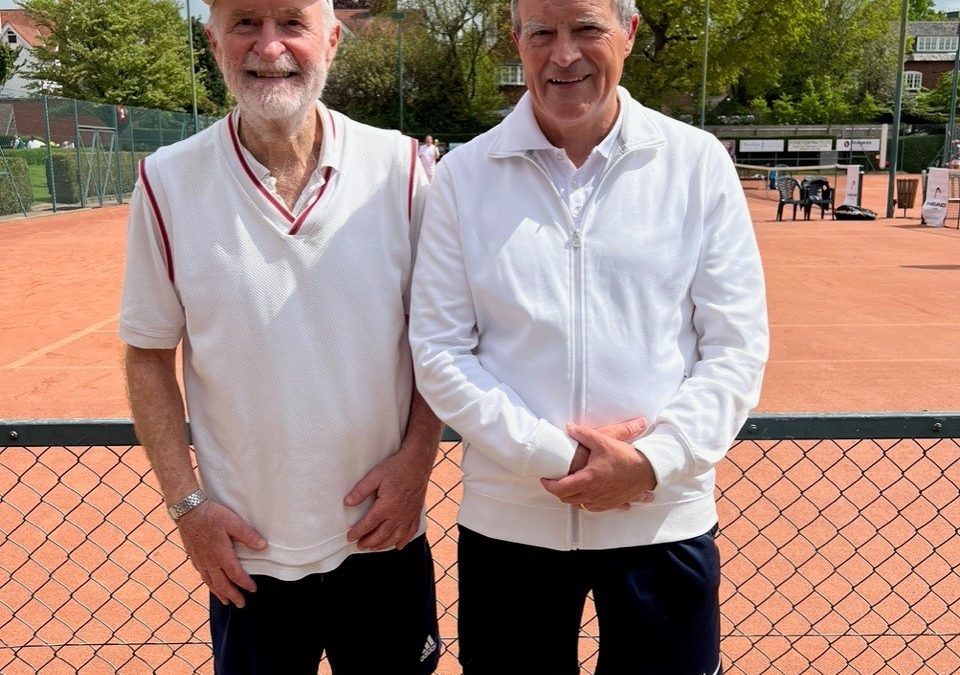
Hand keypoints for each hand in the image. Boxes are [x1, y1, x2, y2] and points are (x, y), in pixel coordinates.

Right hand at [176, 500, 266, 607]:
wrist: (187, 510)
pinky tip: (210, 583)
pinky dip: (208, 583)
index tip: (252, 590)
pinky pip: (201, 575)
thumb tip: (263, 546)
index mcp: (221, 555)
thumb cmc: (211, 515)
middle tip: (240, 604)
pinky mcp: (192, 556)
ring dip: (219, 593)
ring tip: (225, 601)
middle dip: (232, 595)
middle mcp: (209, 561)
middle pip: (222, 584)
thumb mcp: (234, 522)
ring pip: (210, 582)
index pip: (235, 574)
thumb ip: (248, 535)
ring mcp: (199, 560)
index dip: (245, 584)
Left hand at [344, 445, 432, 550]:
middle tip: (360, 545)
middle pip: (382, 535)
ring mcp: (409, 515)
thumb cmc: (397, 467)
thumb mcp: (375, 475)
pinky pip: (411, 532)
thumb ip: (361, 490)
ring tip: (374, 547)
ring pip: (396, 537)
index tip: (350, 537)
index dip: (358, 532)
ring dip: (384, 544)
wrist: (418, 462)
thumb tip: (347, 502)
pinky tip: (398, 545)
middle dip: (369, 542)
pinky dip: (404, 541)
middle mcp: (398, 514)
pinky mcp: (416, 513)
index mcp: (386, 506)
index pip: (369, 524)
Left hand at [542, 421, 656, 511]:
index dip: (549, 485)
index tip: (545, 479)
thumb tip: (569, 428)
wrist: (647, 470)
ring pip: (580, 505)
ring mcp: (603, 501)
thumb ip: (583, 434)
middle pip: (567, 499)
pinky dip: (587, 503)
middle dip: (558, 491)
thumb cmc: (625, 457)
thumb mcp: (603, 441)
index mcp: (588, 480)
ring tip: (569, 487)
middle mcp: (593, 494)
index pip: (560, 488)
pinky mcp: (612, 503)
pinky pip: (594, 508)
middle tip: (554, 482)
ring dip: (572, 498)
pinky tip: (588, 496)